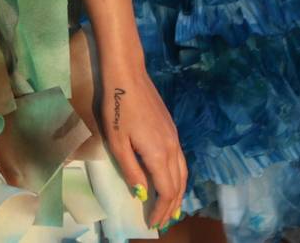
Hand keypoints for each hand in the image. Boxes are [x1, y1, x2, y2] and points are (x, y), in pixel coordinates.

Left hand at [99, 60, 186, 230]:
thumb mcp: (117, 142)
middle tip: (164, 222)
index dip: (161, 210)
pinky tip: (171, 179)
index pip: (166, 191)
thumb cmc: (116, 108)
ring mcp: (174, 137)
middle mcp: (172, 148)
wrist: (127, 75)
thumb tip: (142, 194)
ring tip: (172, 208)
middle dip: (171, 206)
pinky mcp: (172, 128)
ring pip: (183, 172)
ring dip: (178, 193)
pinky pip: (181, 160)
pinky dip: (179, 177)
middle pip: (178, 185)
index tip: (153, 224)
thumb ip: (131, 170)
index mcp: (158, 154)